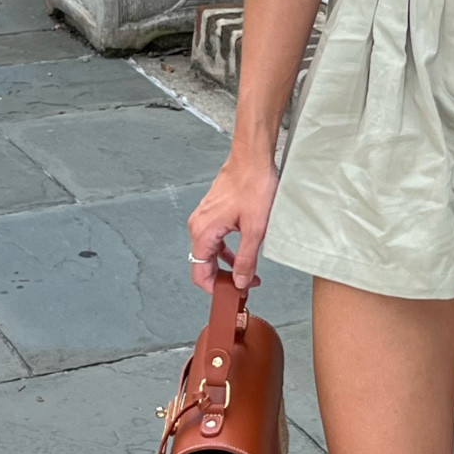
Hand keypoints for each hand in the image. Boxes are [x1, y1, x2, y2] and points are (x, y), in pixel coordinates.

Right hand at [187, 149, 278, 296]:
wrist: (253, 158)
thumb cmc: (253, 185)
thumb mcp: (255, 229)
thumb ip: (246, 259)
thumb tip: (241, 281)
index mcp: (203, 232)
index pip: (199, 273)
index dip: (215, 288)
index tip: (232, 294)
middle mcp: (198, 225)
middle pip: (203, 264)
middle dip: (223, 278)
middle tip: (245, 285)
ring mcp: (204, 217)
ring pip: (209, 251)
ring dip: (226, 265)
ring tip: (248, 273)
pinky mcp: (212, 211)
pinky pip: (214, 238)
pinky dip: (226, 250)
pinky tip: (242, 252)